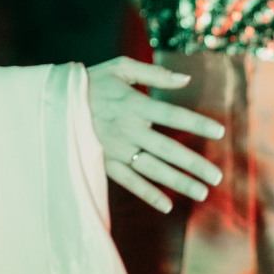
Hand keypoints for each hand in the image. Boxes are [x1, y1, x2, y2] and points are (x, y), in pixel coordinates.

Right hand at [86, 56, 223, 212]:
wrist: (54, 102)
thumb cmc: (92, 81)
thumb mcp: (121, 68)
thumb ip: (154, 74)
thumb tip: (186, 79)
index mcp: (134, 103)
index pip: (173, 114)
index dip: (197, 123)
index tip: (220, 132)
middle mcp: (128, 128)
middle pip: (168, 148)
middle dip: (194, 164)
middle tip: (217, 176)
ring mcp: (116, 148)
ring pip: (152, 169)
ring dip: (178, 182)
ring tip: (202, 192)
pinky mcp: (104, 162)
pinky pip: (129, 181)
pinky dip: (148, 194)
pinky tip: (167, 205)